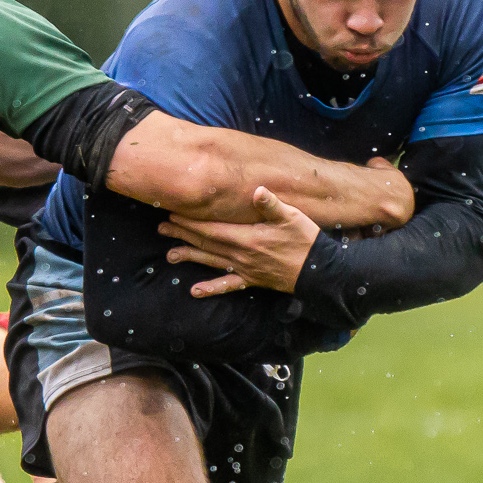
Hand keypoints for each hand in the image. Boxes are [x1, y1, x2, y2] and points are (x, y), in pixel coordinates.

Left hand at [159, 186, 320, 297]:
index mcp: (248, 238)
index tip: (173, 213)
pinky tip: (195, 291)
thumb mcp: (292, 217)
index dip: (191, 221)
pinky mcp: (252, 280)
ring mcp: (245, 269)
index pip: (212, 228)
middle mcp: (242, 255)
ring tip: (169, 256)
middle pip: (206, 244)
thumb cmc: (306, 240)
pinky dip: (211, 288)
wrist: (319, 271)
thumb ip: (272, 204)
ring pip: (212, 262)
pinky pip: (228, 285)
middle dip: (183, 235)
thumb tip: (257, 190)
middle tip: (162, 228)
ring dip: (190, 257)